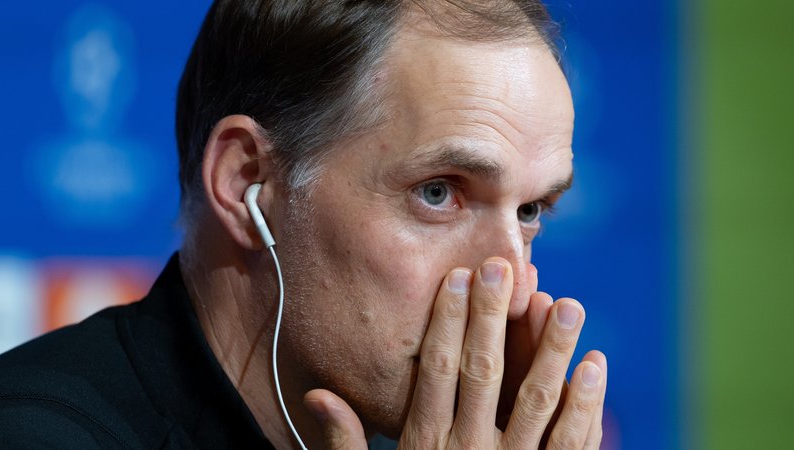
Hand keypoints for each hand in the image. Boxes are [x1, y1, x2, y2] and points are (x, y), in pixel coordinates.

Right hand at [304, 258, 606, 448]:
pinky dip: (585, 405)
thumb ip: (345, 442)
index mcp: (425, 444)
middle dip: (493, 318)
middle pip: (483, 373)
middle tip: (505, 267)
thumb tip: (317, 394)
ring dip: (551, 351)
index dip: (448, 323)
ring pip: (535, 401)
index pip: (437, 371)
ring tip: (567, 304)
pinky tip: (595, 364)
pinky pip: (570, 444)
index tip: (459, 279)